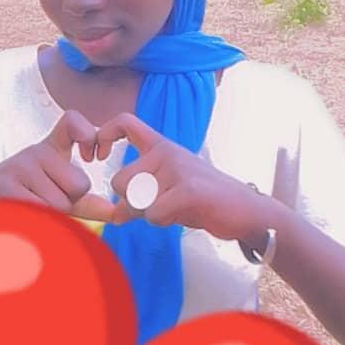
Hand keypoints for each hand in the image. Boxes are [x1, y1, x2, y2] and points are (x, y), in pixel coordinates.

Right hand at [0, 110, 114, 222]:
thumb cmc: (13, 203)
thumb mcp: (49, 196)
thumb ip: (82, 201)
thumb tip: (115, 211)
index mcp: (46, 150)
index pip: (74, 122)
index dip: (89, 134)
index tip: (91, 155)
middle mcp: (34, 152)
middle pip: (80, 184)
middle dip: (69, 204)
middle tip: (38, 203)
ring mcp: (20, 167)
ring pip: (63, 203)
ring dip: (51, 219)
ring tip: (25, 211)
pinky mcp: (7, 187)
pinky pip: (44, 212)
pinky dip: (38, 224)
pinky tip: (19, 218)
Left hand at [96, 113, 268, 238]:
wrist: (246, 210)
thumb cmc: (205, 200)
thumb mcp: (169, 189)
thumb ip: (141, 195)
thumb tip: (114, 214)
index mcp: (161, 146)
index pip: (124, 122)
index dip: (103, 135)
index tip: (97, 156)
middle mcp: (167, 151)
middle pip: (119, 180)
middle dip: (131, 204)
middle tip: (158, 207)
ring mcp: (177, 168)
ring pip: (135, 200)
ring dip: (149, 214)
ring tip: (175, 210)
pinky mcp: (187, 190)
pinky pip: (152, 214)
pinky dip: (163, 222)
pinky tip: (182, 215)